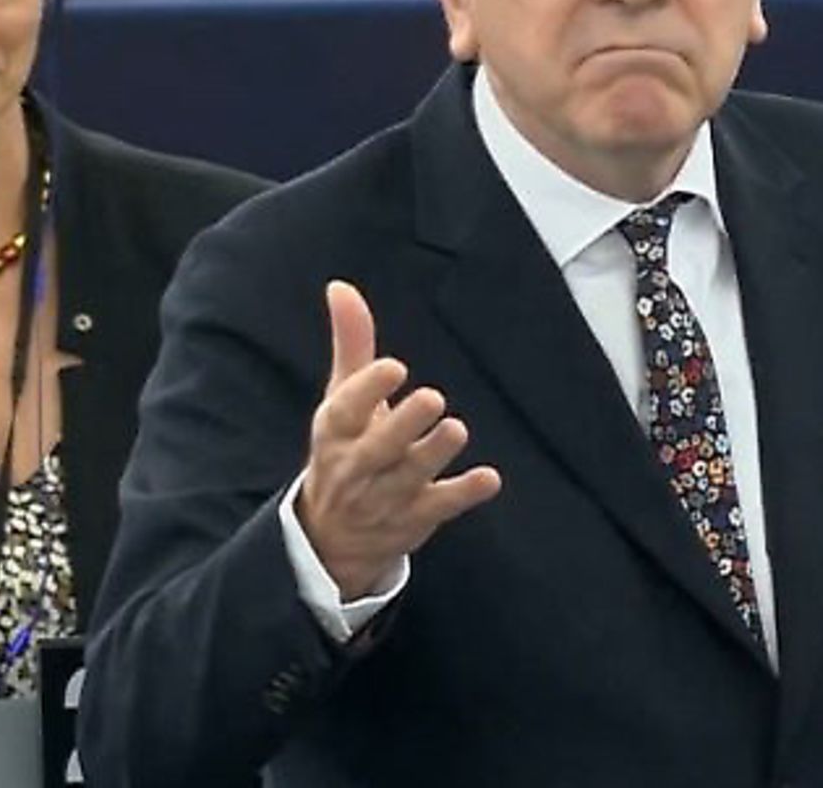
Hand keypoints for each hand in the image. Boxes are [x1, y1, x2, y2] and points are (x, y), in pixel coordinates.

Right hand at [296, 280, 500, 599]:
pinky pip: (440, 508)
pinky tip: (489, 479)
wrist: (332, 536)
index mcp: (335, 432)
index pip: (344, 412)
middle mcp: (356, 466)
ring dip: (433, 454)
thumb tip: (341, 286)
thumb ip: (352, 342)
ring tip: (457, 429)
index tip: (395, 366)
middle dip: (403, 426)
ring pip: (409, 478)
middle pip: (377, 449)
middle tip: (434, 398)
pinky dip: (464, 494)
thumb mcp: (342, 397)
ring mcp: (385, 496)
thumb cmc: (346, 446)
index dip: (367, 390)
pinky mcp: (415, 518)